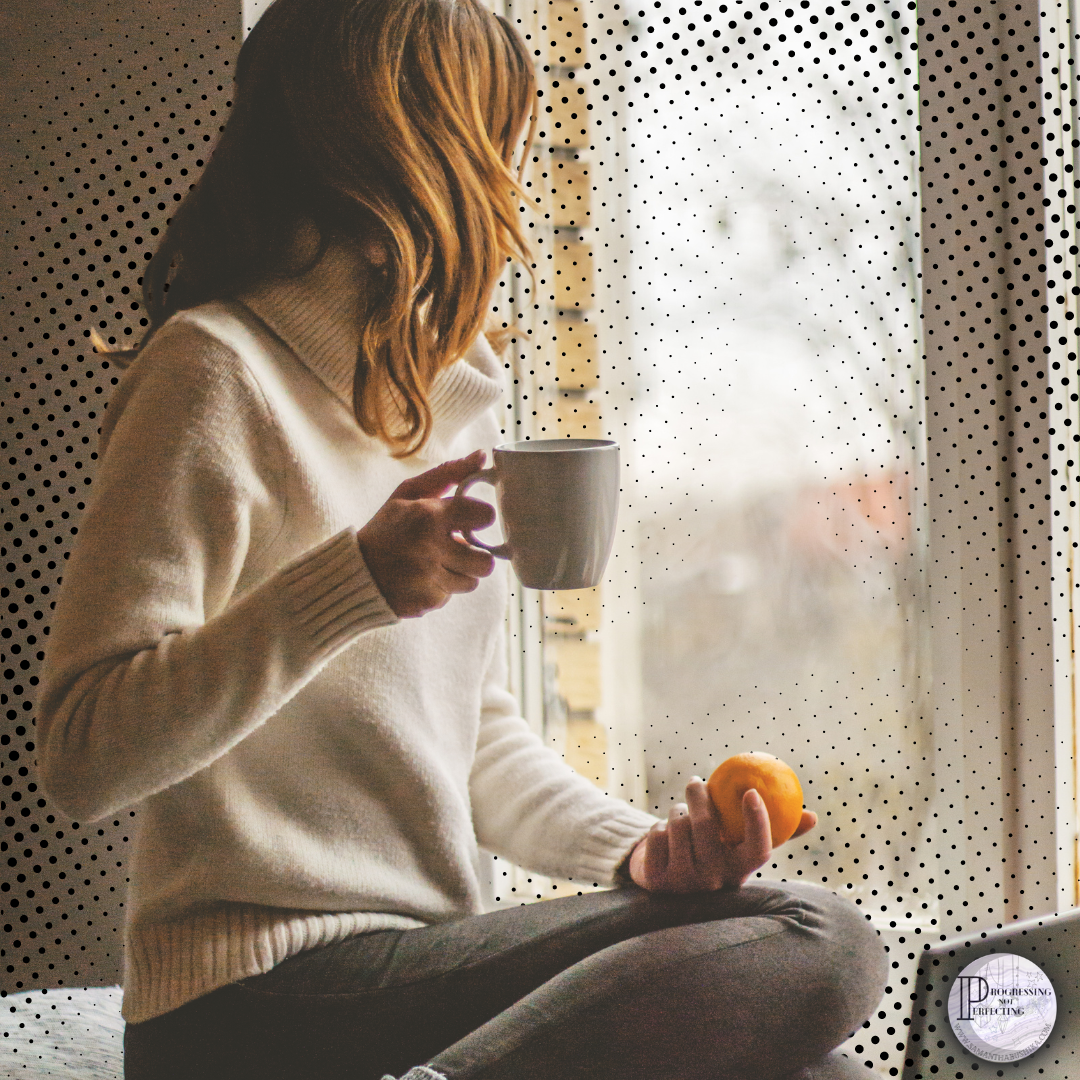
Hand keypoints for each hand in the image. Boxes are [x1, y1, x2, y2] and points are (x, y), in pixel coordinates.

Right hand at [357, 450, 496, 617]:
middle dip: (475, 555)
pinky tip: (421, 579)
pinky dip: (441, 588)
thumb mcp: (408, 494)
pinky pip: (452, 596)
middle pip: (486, 561)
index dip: (480, 518)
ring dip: (459, 573)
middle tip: (456, 548)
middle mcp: (431, 549)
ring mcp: (429, 579)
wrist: (354, 573)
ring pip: (473, 581)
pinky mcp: (427, 602)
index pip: (485, 516)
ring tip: (436, 564)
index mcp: (428, 517)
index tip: (470, 520)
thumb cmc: (385, 529)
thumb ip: (447, 474)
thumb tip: (482, 456)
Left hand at [627, 777, 817, 892]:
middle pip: (706, 826)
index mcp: (741, 872)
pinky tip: (664, 838)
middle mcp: (715, 883)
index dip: (757, 822)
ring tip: (680, 818)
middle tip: (695, 781)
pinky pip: (657, 835)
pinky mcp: (657, 882)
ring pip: (678, 825)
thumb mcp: (740, 845)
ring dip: (677, 812)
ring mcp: (685, 885)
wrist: (668, 881)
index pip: (758, 850)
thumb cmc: (713, 853)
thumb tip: (813, 816)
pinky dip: (658, 827)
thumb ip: (774, 831)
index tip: (751, 791)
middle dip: (698, 796)